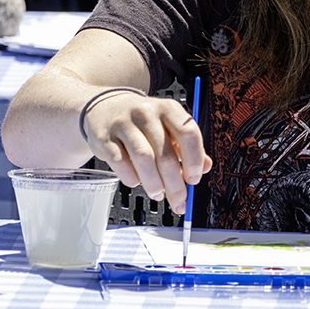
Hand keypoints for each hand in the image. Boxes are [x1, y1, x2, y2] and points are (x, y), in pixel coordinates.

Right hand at [81, 91, 208, 211]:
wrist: (104, 108)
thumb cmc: (141, 122)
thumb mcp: (168, 126)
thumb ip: (187, 146)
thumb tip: (205, 167)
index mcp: (168, 109)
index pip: (188, 134)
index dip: (194, 160)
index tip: (194, 179)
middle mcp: (146, 114)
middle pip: (166, 154)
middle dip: (174, 184)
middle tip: (178, 200)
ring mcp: (124, 125)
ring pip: (144, 160)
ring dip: (154, 184)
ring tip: (157, 193)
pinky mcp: (105, 138)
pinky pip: (120, 164)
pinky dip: (131, 178)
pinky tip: (136, 181)